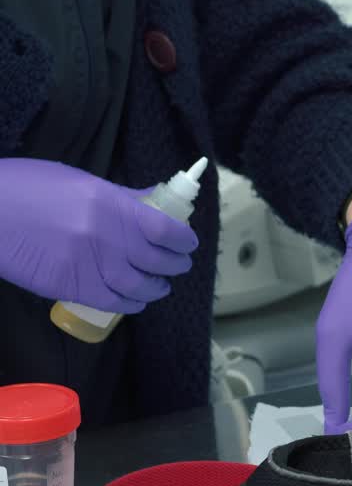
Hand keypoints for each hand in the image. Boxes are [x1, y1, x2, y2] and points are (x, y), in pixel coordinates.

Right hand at [0, 158, 197, 311]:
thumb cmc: (28, 188)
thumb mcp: (80, 181)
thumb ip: (122, 196)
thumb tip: (155, 198)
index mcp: (111, 206)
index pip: (166, 229)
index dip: (184, 239)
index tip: (188, 242)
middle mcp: (106, 238)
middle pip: (157, 259)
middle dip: (176, 264)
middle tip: (179, 265)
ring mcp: (88, 264)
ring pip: (139, 285)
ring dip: (157, 288)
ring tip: (161, 285)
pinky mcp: (69, 286)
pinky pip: (111, 301)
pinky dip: (130, 304)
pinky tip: (136, 301)